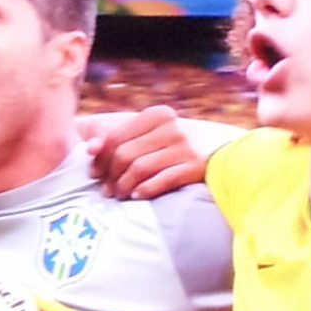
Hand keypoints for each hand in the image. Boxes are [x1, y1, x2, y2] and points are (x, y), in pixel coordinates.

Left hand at [82, 105, 208, 199]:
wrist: (220, 155)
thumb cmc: (173, 147)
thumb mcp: (148, 135)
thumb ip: (117, 138)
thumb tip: (90, 148)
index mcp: (157, 114)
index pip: (116, 137)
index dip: (101, 158)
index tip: (95, 174)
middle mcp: (172, 126)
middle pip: (125, 154)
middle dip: (111, 176)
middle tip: (107, 191)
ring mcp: (186, 146)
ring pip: (140, 168)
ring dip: (124, 186)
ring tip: (120, 195)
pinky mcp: (196, 166)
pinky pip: (163, 180)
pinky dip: (145, 190)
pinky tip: (137, 196)